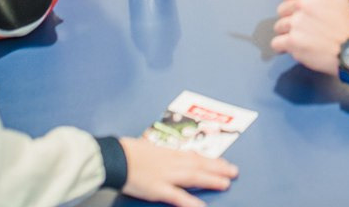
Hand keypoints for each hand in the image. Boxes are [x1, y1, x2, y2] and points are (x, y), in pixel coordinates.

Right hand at [119, 137, 237, 206]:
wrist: (115, 156)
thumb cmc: (127, 151)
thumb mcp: (146, 147)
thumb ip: (159, 153)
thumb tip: (166, 156)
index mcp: (168, 152)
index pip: (194, 156)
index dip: (210, 160)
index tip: (222, 162)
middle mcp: (171, 162)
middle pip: (199, 164)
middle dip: (218, 168)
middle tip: (234, 171)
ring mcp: (166, 175)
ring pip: (194, 176)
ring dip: (212, 179)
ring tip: (226, 184)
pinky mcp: (158, 188)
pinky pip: (178, 197)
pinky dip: (191, 202)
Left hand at [270, 0, 348, 75]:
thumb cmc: (347, 25)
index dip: (293, 3)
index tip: (302, 12)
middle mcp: (303, 4)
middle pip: (281, 10)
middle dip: (290, 18)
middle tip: (306, 27)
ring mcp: (296, 23)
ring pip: (278, 26)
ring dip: (288, 34)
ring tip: (305, 38)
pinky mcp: (293, 41)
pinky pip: (276, 43)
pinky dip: (284, 48)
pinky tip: (298, 48)